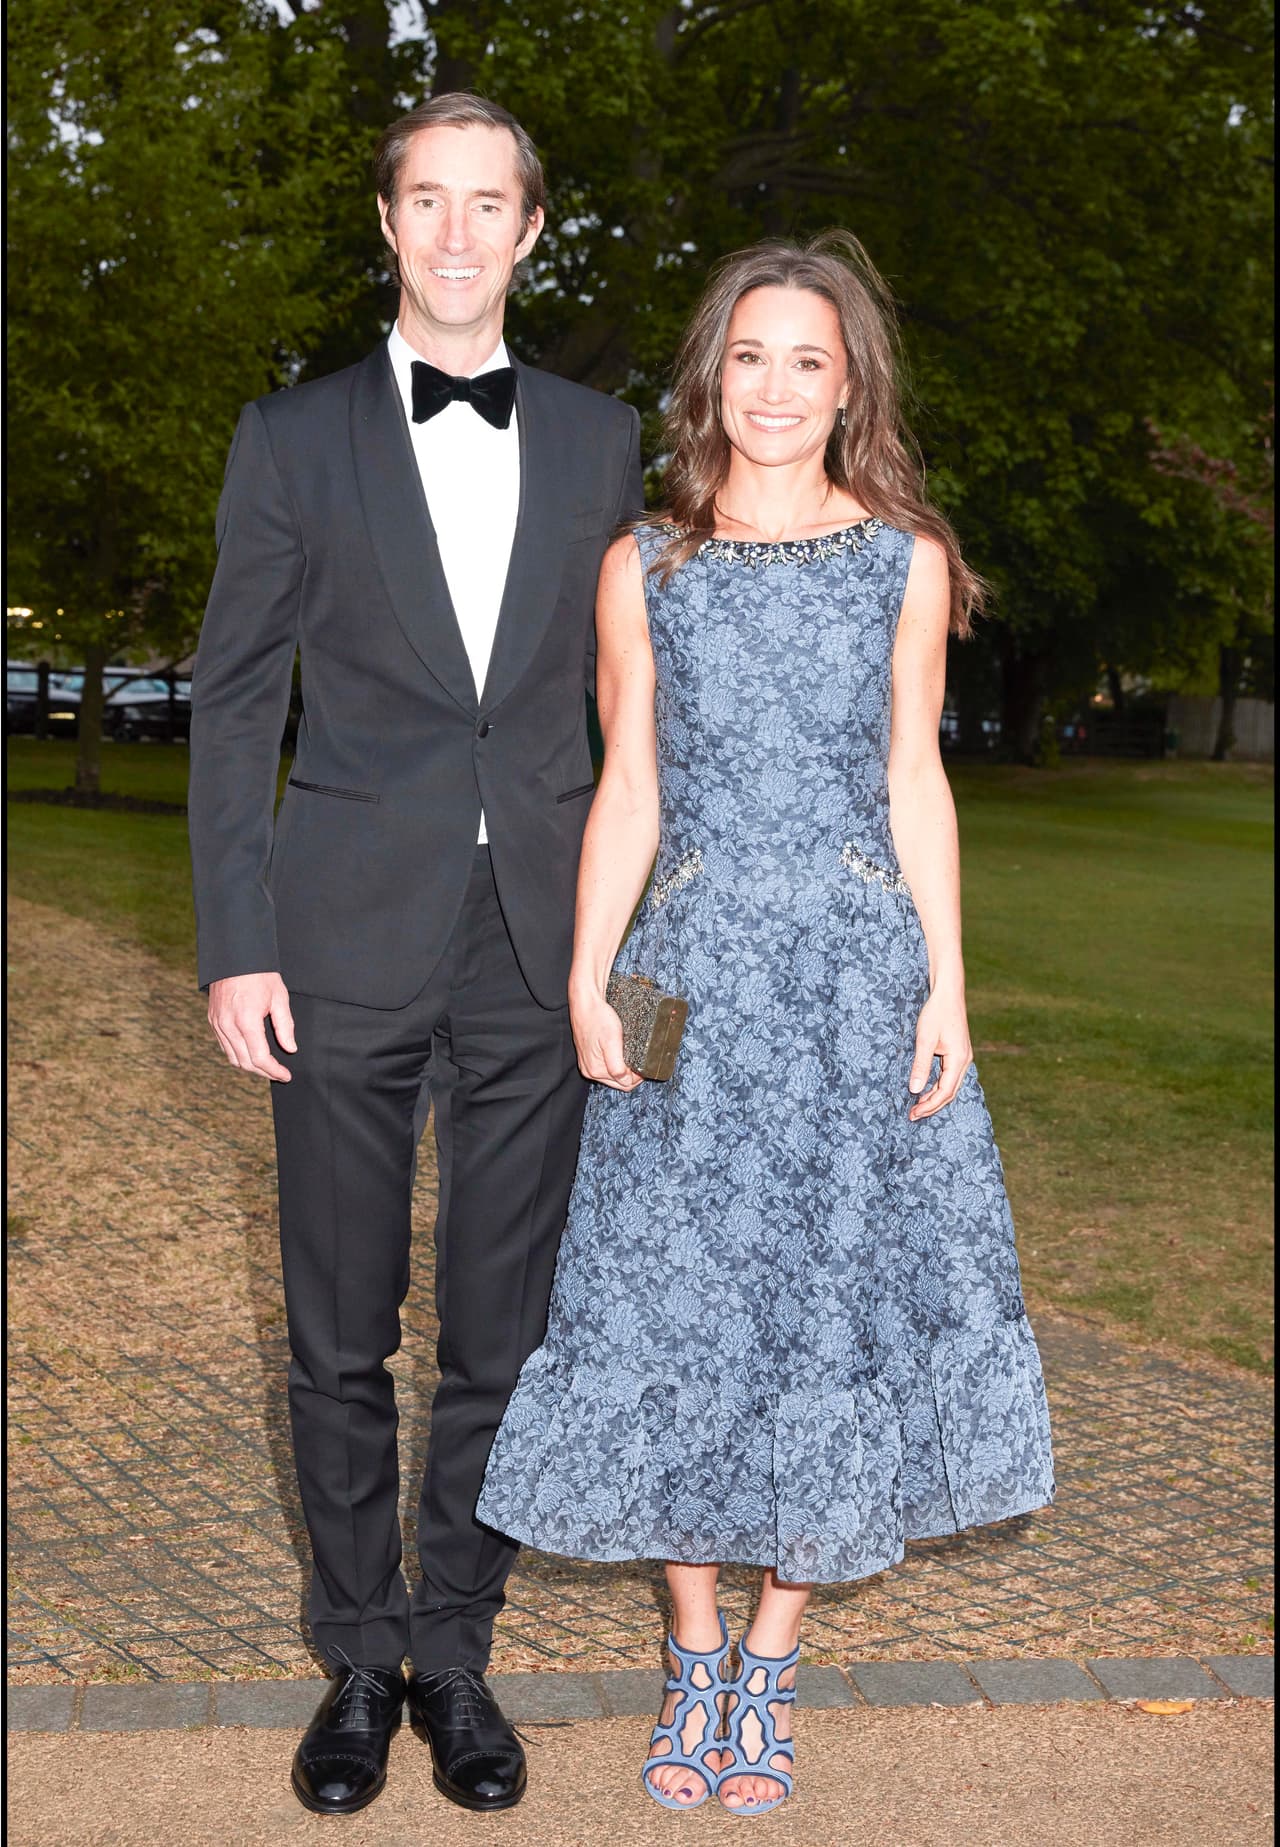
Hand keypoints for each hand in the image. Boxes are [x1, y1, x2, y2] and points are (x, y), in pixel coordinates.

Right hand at [208, 971, 295, 1081]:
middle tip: (279, 1074)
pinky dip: (238, 1055)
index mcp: (246, 1021)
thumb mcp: (279, 997)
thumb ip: (285, 1026)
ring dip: (250, 1066)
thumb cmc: (260, 975)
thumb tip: (290, 1048)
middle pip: (245, 1062)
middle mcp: (228, 1026)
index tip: (286, 1075)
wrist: (234, 956)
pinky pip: (225, 1046)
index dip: (274, 1071)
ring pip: (232, 1058)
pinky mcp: (213, 1020)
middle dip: (263, 1072)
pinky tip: (251, 1053)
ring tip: (267, 1067)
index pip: (260, 1058)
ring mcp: (217, 1024)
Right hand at [570, 988, 642, 1090]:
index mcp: (595, 1070)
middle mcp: (589, 1070)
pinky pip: (606, 1066)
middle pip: (618, 1082)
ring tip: (634, 1057)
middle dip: (632, 1075)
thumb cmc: (597, 1017)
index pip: (624, 1084)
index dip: (638, 1077)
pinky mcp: (588, 1056)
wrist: (585, 1001)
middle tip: (643, 1062)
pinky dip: (617, 1063)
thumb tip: (625, 1080)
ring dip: (625, 1070)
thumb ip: (617, 1065)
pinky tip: (623, 1054)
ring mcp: (588, 1064)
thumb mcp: (611, 1041)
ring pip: (613, 1075)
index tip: (646, 1066)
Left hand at [907, 988, 971, 1120]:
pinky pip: (949, 1076)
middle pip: (950, 1093)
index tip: (913, 1113)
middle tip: (913, 1115)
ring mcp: (962, 1057)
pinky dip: (937, 1086)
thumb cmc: (936, 1013)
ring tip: (917, 1106)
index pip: (945, 1092)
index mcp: (959, 1059)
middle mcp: (964, 1061)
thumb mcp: (925, 1039)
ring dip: (934, 1097)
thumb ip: (921, 1065)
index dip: (929, 1105)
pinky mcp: (957, 1052)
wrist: (948, 993)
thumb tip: (915, 1090)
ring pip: (950, 1085)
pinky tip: (925, 1090)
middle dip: (932, 1106)